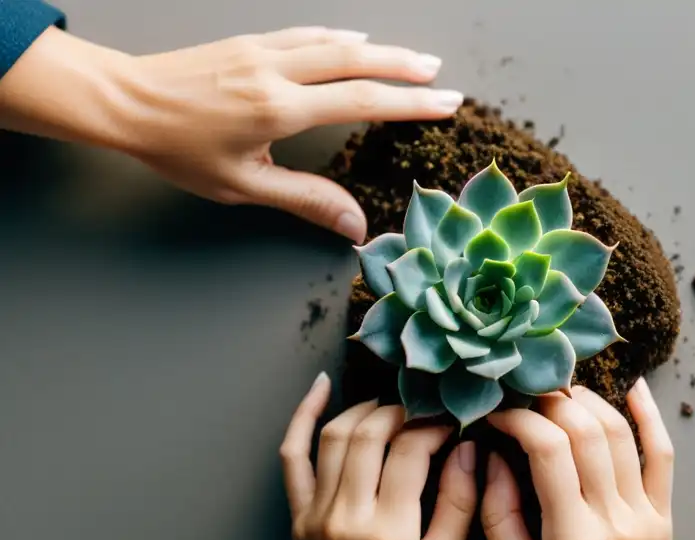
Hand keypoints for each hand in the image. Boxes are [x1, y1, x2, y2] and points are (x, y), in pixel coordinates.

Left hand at [0, 26, 462, 240]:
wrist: (124, 102)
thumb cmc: (177, 148)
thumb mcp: (243, 186)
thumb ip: (305, 199)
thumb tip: (355, 225)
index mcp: (280, 109)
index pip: (360, 101)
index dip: (409, 103)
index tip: (445, 104)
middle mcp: (277, 72)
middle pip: (357, 62)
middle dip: (404, 68)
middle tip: (441, 76)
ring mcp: (263, 51)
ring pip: (334, 43)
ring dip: (379, 49)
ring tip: (412, 57)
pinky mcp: (249, 42)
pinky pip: (305, 34)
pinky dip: (338, 37)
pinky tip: (352, 39)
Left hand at [247, 373, 476, 539]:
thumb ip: (458, 505)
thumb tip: (469, 449)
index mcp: (388, 531)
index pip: (411, 450)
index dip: (437, 426)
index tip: (455, 423)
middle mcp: (345, 515)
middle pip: (371, 432)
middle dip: (404, 409)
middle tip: (429, 409)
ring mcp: (314, 513)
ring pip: (335, 435)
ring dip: (366, 408)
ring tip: (395, 404)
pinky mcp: (297, 517)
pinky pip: (292, 456)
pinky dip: (302, 417)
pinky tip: (320, 388)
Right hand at [481, 379, 694, 539]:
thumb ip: (498, 518)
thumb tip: (490, 458)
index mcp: (573, 539)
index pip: (547, 450)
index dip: (518, 419)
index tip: (495, 415)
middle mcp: (615, 520)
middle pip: (586, 431)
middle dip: (551, 400)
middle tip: (524, 394)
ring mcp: (646, 517)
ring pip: (622, 434)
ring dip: (591, 401)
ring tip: (561, 389)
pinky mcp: (664, 520)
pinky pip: (662, 457)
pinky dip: (650, 417)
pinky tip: (634, 387)